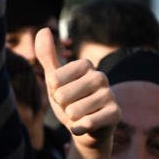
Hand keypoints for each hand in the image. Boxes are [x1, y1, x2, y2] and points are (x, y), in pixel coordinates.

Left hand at [34, 28, 119, 150]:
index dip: (53, 93)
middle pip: (62, 96)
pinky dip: (79, 128)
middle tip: (71, 107)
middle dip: (62, 107)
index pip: (53, 80)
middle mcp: (100, 76)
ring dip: (71, 119)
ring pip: (73, 111)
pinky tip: (84, 126)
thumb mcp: (55, 80)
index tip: (62, 94)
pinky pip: (88, 123)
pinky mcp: (115, 113)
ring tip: (80, 115)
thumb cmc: (70, 101)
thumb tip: (43, 29)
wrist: (86, 129)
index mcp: (85, 65)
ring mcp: (109, 94)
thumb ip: (48, 56)